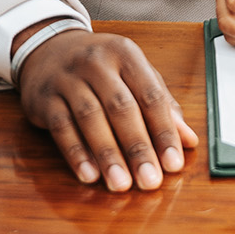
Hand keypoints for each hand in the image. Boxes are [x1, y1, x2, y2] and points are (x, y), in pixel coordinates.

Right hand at [14, 29, 199, 191]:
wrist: (48, 49)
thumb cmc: (101, 67)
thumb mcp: (134, 75)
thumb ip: (162, 105)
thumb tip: (189, 140)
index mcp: (126, 54)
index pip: (151, 95)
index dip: (164, 131)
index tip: (173, 163)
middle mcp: (97, 63)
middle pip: (121, 108)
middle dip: (137, 148)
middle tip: (150, 180)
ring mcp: (68, 79)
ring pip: (90, 119)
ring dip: (108, 155)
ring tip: (121, 184)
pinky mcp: (45, 98)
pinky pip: (62, 128)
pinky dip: (76, 153)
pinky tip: (89, 175)